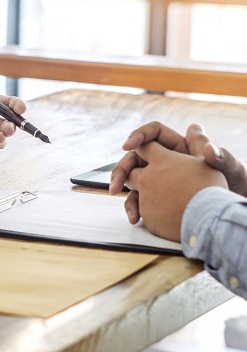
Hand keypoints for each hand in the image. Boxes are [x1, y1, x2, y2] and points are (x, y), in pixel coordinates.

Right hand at [110, 122, 246, 222]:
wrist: (230, 212)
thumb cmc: (236, 185)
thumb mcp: (230, 170)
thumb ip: (220, 157)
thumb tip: (208, 146)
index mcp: (179, 147)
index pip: (153, 133)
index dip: (138, 136)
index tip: (127, 145)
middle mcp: (165, 161)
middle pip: (135, 158)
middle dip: (121, 170)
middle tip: (115, 184)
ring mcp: (159, 179)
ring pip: (133, 179)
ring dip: (123, 191)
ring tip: (126, 207)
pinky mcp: (156, 196)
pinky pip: (139, 198)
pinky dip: (133, 207)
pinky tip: (135, 218)